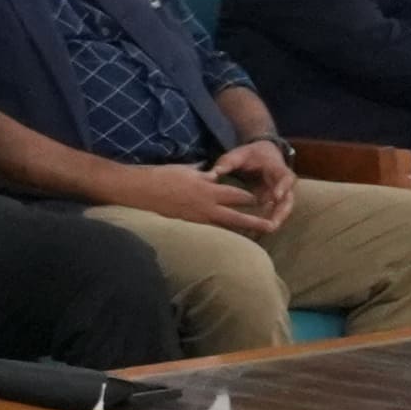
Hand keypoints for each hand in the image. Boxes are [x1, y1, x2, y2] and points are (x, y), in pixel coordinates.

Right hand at [117, 161, 274, 234]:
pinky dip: (220, 234)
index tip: (263, 200)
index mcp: (208, 188)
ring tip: (254, 238)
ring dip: (240, 232)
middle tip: (271, 226)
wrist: (139, 190)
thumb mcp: (185, 170)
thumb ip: (202, 174)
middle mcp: (207, 205)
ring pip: (225, 227)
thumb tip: (212, 174)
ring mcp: (197, 218)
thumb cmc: (160, 176)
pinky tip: (226, 239)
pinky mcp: (187, 225)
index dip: (251, 197)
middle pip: (237, 216)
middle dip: (255, 221)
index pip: (237, 194)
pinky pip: (209, 230)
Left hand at [208, 139, 297, 227]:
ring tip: (266, 231)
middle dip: (281, 212)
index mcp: (277, 167)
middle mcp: (283, 182)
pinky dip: (270, 220)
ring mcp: (281, 192)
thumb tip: (214, 172)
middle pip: (288, 198)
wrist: (263, 153)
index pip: (284, 177)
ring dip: (276, 220)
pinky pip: (276, 212)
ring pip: (284, 208)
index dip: (282, 187)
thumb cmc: (250, 155)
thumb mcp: (238, 154)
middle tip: (272, 225)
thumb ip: (227, 163)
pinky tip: (259, 232)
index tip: (275, 197)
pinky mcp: (276, 200)